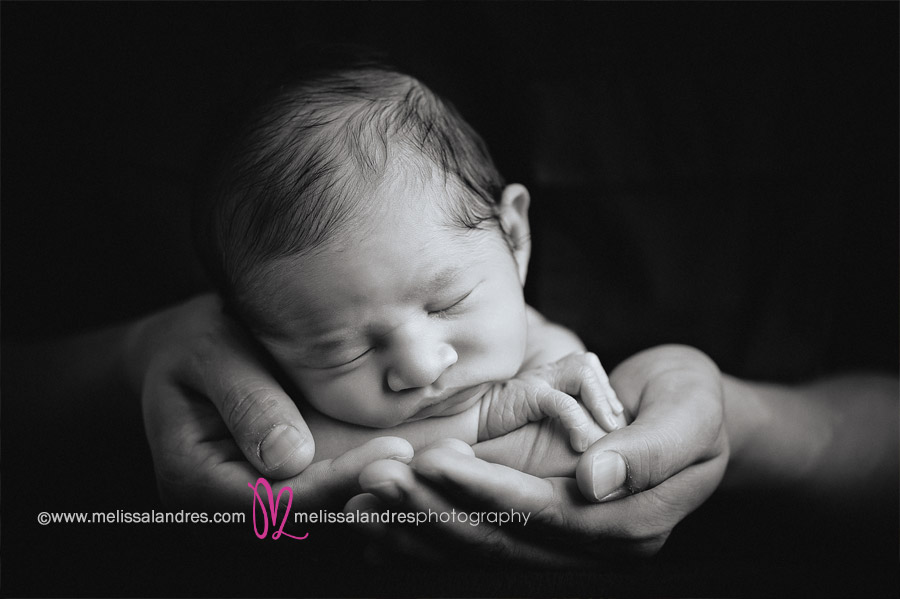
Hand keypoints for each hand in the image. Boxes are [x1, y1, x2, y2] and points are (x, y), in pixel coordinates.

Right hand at [130, 294, 412, 507]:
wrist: (184, 351)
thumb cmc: (194, 341)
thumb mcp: (211, 351)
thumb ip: (246, 400)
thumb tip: (291, 458)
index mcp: (192, 478)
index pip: (273, 501)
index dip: (336, 483)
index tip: (393, 452)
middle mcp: (221, 507)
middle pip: (305, 519)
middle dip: (369, 493)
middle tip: (431, 462)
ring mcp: (250, 505)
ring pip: (321, 518)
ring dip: (376, 493)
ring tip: (434, 462)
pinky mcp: (278, 492)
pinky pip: (325, 499)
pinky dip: (367, 482)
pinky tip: (412, 459)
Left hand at [347, 345, 728, 563]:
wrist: (689, 414)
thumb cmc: (693, 404)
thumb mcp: (691, 413)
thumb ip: (649, 450)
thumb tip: (595, 480)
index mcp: (632, 524)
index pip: (547, 514)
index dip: (488, 492)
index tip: (434, 463)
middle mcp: (593, 545)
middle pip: (503, 540)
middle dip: (435, 512)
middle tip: (376, 480)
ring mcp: (565, 543)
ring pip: (482, 548)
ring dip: (419, 528)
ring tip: (362, 504)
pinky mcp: (541, 528)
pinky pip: (480, 538)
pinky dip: (431, 533)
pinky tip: (382, 525)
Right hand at [479, 351, 626, 451]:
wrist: (463, 428)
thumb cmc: (500, 431)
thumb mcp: (538, 425)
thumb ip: (561, 422)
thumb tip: (596, 443)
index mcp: (548, 378)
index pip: (588, 366)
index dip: (605, 390)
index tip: (613, 418)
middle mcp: (543, 374)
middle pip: (588, 362)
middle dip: (607, 394)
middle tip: (614, 424)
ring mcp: (535, 381)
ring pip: (583, 370)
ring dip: (600, 401)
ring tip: (607, 431)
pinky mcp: (526, 395)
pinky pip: (562, 402)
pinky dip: (578, 422)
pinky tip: (580, 444)